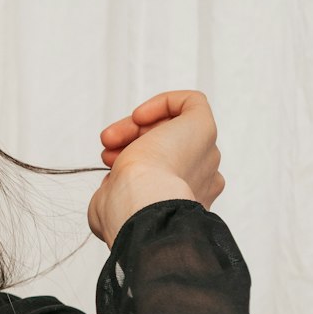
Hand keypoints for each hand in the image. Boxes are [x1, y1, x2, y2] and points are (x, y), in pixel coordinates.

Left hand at [88, 89, 224, 243]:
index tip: (107, 163)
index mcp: (185, 199)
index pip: (163, 171)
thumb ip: (113, 195)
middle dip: (132, 143)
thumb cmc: (126, 210)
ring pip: (175, 128)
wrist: (143, 204)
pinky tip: (139, 116)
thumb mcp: (108, 207)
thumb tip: (110, 185)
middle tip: (106, 147)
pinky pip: (191, 103)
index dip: (132, 161)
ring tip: (110, 137)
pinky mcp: (204, 127)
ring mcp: (205, 153)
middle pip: (168, 148)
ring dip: (138, 127)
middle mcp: (201, 177)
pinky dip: (163, 103)